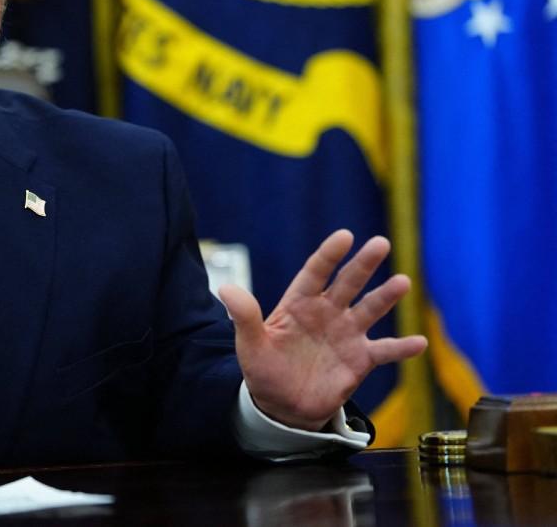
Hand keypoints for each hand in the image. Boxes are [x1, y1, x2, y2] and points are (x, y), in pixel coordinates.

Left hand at [218, 229, 426, 430]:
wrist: (283, 406)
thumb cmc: (265, 370)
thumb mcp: (249, 345)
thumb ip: (244, 317)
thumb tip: (224, 288)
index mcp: (299, 304)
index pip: (315, 273)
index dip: (328, 255)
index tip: (344, 236)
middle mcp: (326, 313)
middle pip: (347, 283)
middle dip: (363, 264)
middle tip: (380, 243)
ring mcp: (346, 334)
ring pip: (369, 310)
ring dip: (386, 297)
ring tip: (402, 282)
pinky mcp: (360, 359)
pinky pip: (384, 351)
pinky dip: (402, 347)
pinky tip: (419, 342)